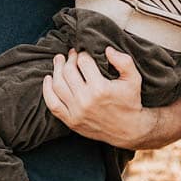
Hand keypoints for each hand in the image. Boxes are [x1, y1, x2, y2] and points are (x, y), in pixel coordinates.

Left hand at [42, 46, 180, 150]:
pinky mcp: (71, 121)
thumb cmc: (131, 102)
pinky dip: (47, 90)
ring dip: (56, 69)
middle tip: (71, 54)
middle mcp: (85, 100)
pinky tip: (48, 79)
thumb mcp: (134, 79)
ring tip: (59, 61)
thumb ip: (123, 61)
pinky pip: (52, 104)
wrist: (129, 130)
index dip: (83, 53)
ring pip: (58, 84)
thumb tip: (107, 49)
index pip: (84, 62)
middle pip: (68, 71)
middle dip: (69, 58)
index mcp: (100, 88)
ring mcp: (76, 111)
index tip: (84, 52)